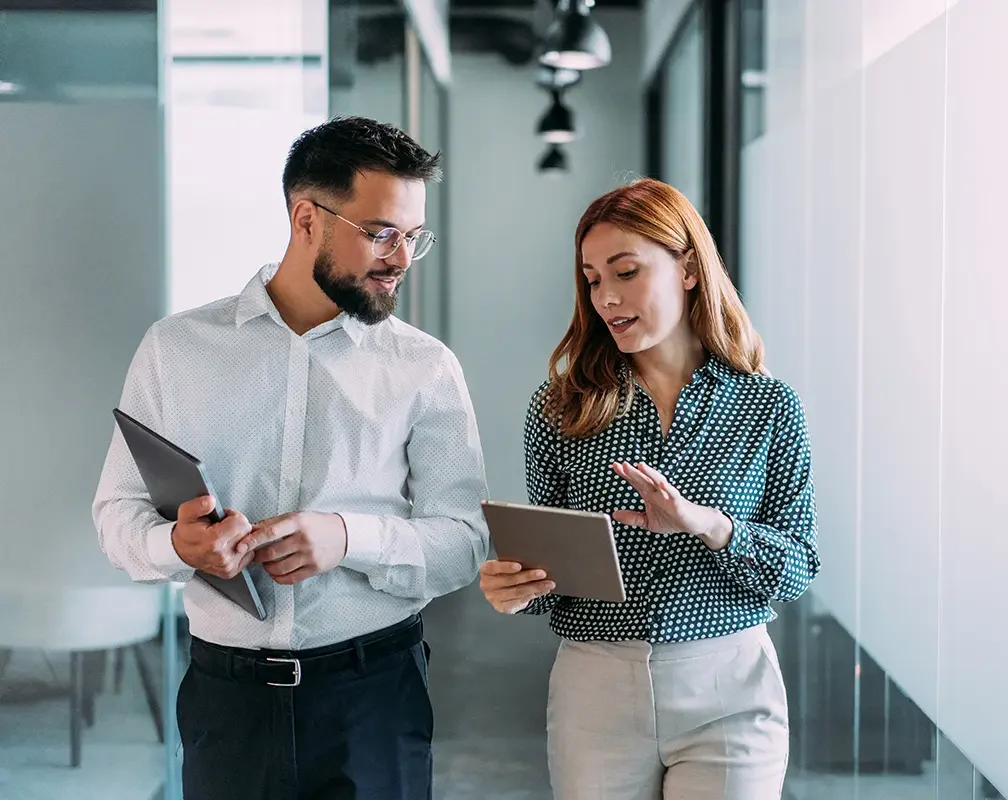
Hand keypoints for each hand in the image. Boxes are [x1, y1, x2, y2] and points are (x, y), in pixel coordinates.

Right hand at [171, 495, 254, 578]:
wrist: (181, 551)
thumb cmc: (187, 532)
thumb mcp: (187, 513)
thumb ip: (198, 504)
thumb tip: (211, 501)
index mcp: (214, 541)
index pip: (241, 522)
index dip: (232, 516)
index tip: (222, 519)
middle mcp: (222, 556)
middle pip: (247, 532)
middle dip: (237, 526)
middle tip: (223, 527)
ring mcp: (227, 566)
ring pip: (249, 543)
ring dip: (239, 537)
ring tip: (224, 537)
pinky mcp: (230, 571)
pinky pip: (248, 554)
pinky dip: (241, 548)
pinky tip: (228, 546)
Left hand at [238, 512, 346, 584]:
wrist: (344, 534)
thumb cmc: (317, 524)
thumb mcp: (297, 517)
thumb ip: (274, 523)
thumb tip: (251, 530)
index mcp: (298, 523)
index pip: (270, 532)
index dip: (252, 540)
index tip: (240, 546)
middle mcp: (303, 539)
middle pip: (271, 553)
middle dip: (258, 557)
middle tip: (254, 556)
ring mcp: (310, 555)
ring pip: (279, 568)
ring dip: (267, 568)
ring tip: (267, 564)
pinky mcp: (314, 568)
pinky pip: (290, 578)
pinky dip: (278, 577)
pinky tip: (276, 573)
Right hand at [479, 560, 555, 614]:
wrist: (501, 590)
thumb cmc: (505, 573)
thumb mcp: (505, 566)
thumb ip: (514, 563)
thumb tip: (534, 560)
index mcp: (486, 570)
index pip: (494, 567)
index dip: (506, 567)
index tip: (519, 566)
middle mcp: (487, 585)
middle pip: (509, 580)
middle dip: (528, 576)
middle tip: (542, 573)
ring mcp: (493, 598)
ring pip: (517, 592)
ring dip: (535, 587)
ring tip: (548, 583)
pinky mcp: (502, 607)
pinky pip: (520, 601)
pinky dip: (534, 595)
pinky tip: (543, 590)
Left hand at [611, 462, 733, 549]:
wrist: (694, 523)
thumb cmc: (672, 519)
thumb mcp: (648, 521)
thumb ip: (633, 517)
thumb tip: (615, 514)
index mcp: (650, 494)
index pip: (636, 482)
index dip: (626, 474)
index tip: (615, 466)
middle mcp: (658, 492)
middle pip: (644, 479)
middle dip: (634, 472)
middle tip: (623, 464)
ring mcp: (668, 495)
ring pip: (658, 481)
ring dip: (650, 473)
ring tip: (640, 465)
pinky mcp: (679, 503)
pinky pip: (673, 494)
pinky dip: (667, 488)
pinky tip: (661, 483)